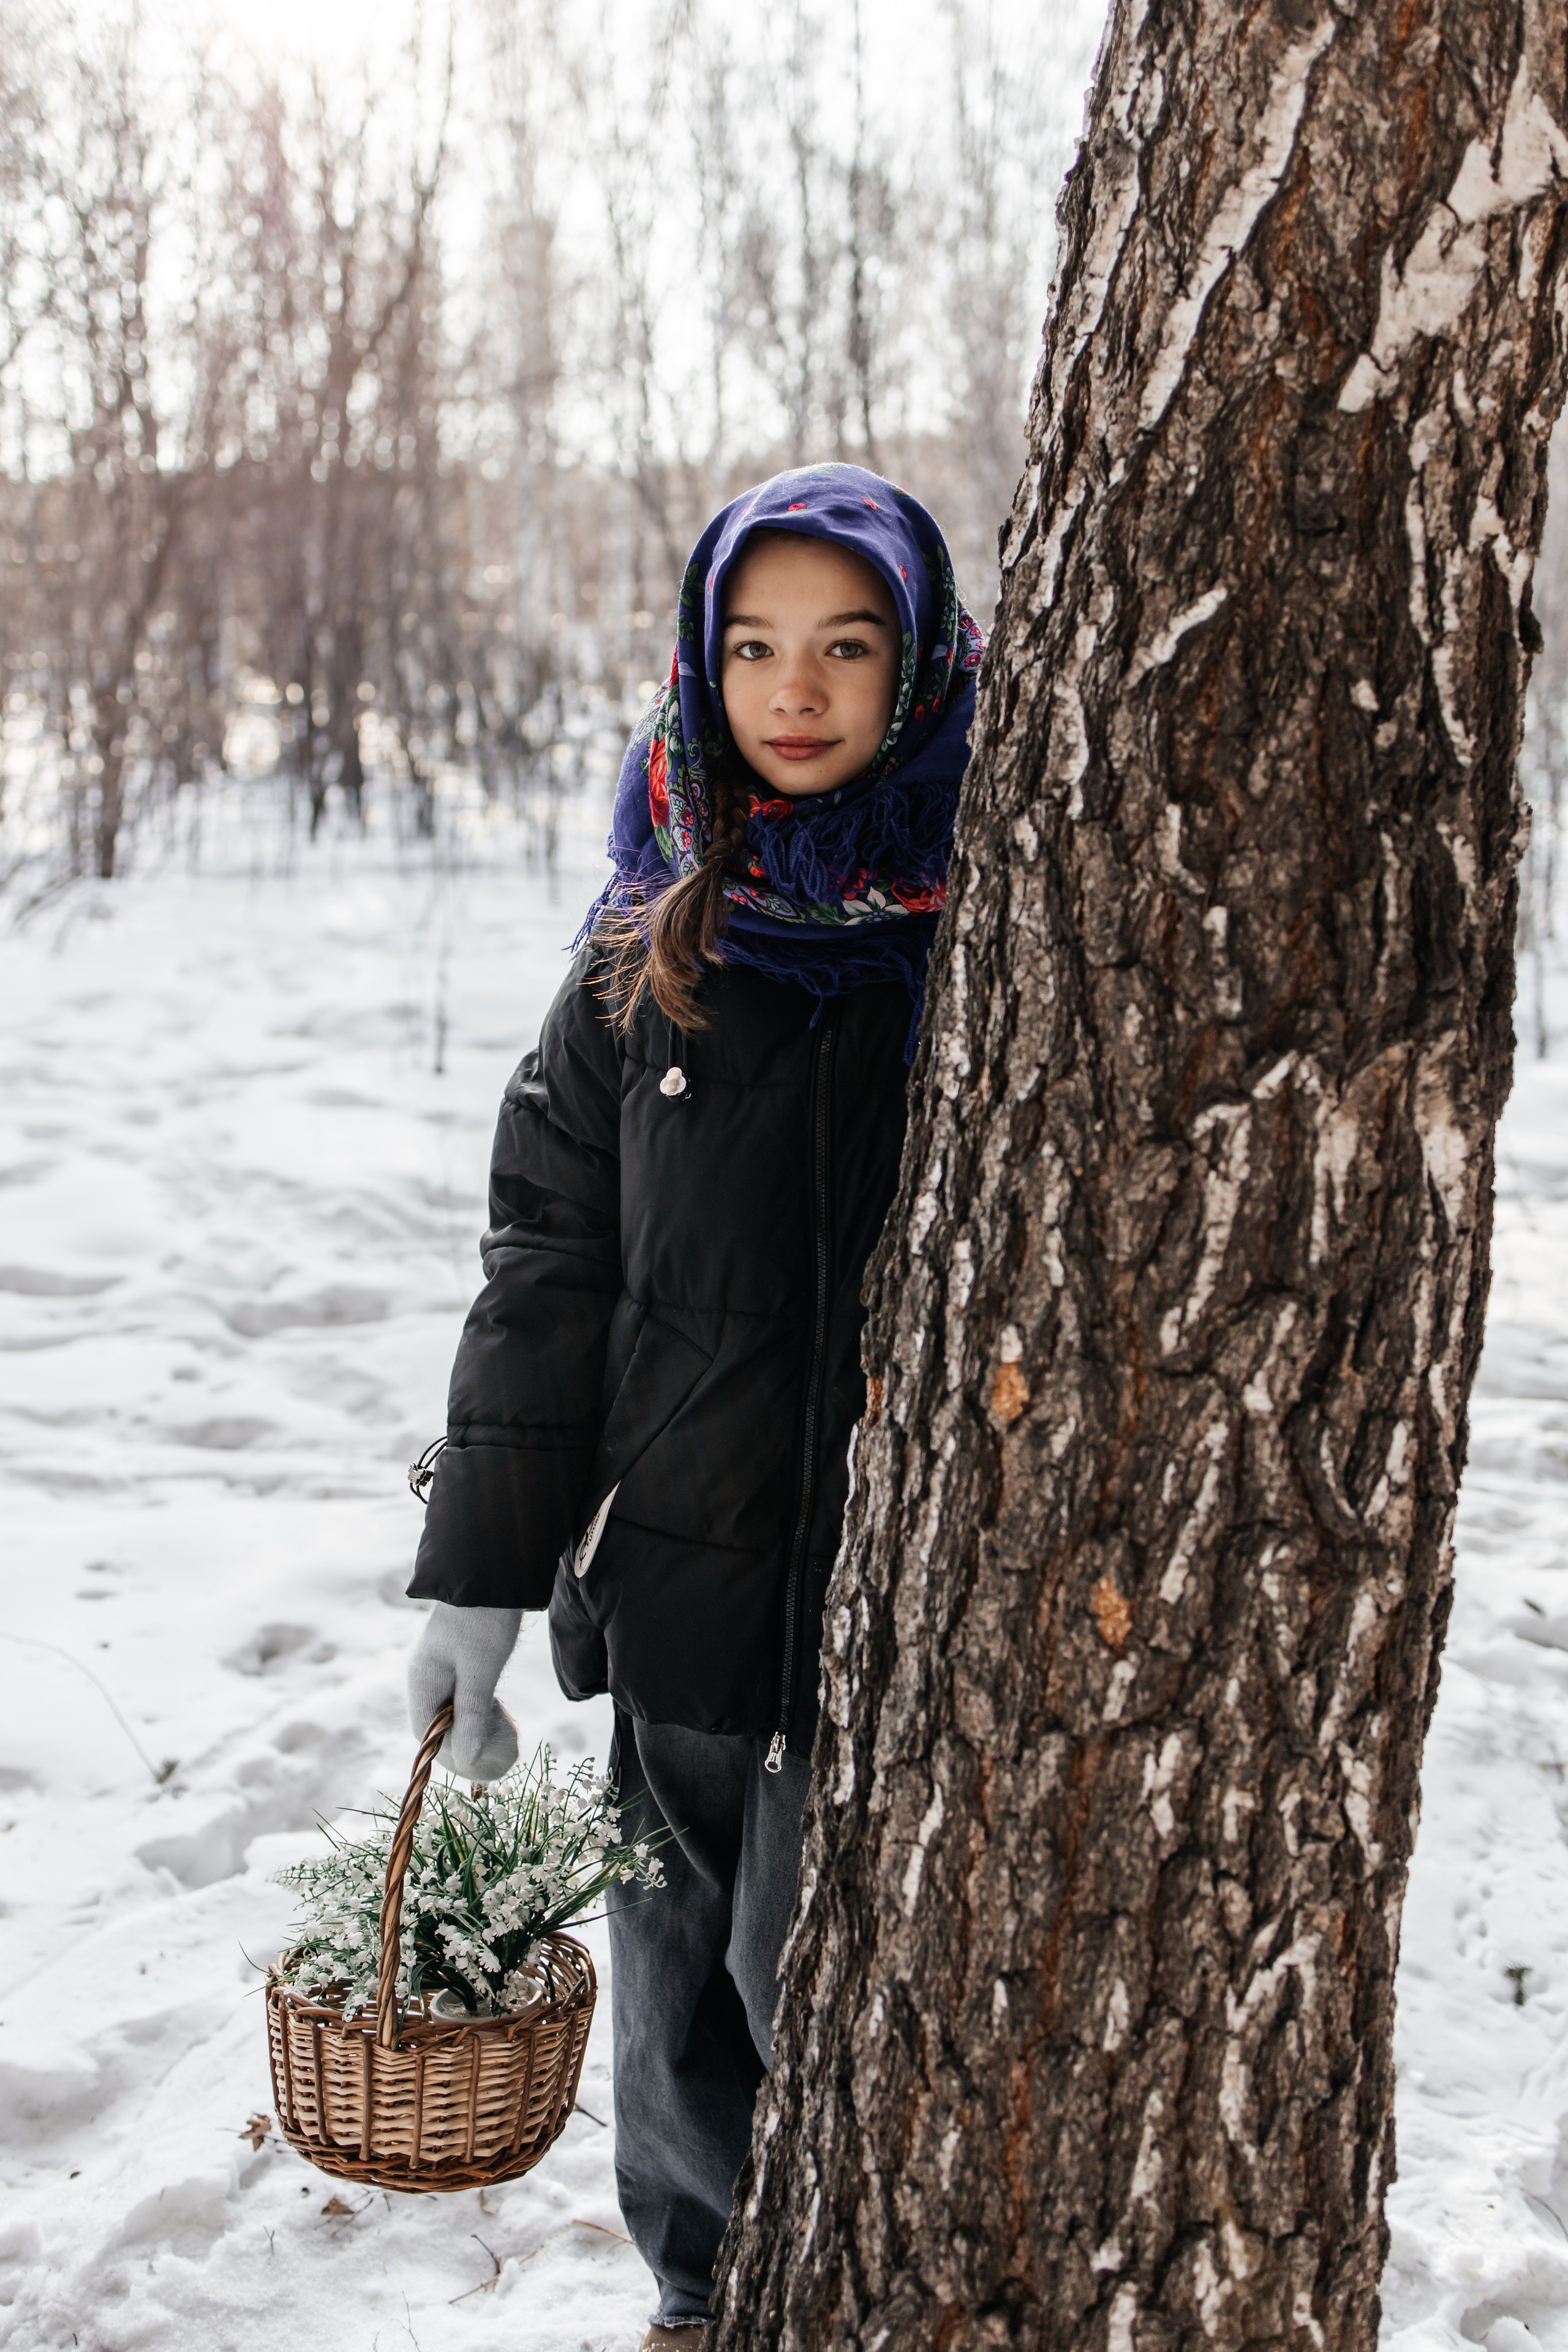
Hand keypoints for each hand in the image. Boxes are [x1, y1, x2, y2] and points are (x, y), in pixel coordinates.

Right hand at [407, 1602, 522, 1781]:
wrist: (494, 1574)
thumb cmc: (485, 1622)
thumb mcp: (481, 1672)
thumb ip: (472, 1715)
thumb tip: (467, 1762)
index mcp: (422, 1681)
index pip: (424, 1733)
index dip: (447, 1753)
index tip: (478, 1765)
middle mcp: (425, 1676)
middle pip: (437, 1724)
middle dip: (464, 1741)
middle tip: (497, 1751)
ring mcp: (440, 1667)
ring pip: (451, 1710)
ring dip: (473, 1725)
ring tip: (502, 1732)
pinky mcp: (457, 1659)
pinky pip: (461, 1695)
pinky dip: (478, 1707)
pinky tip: (499, 1709)